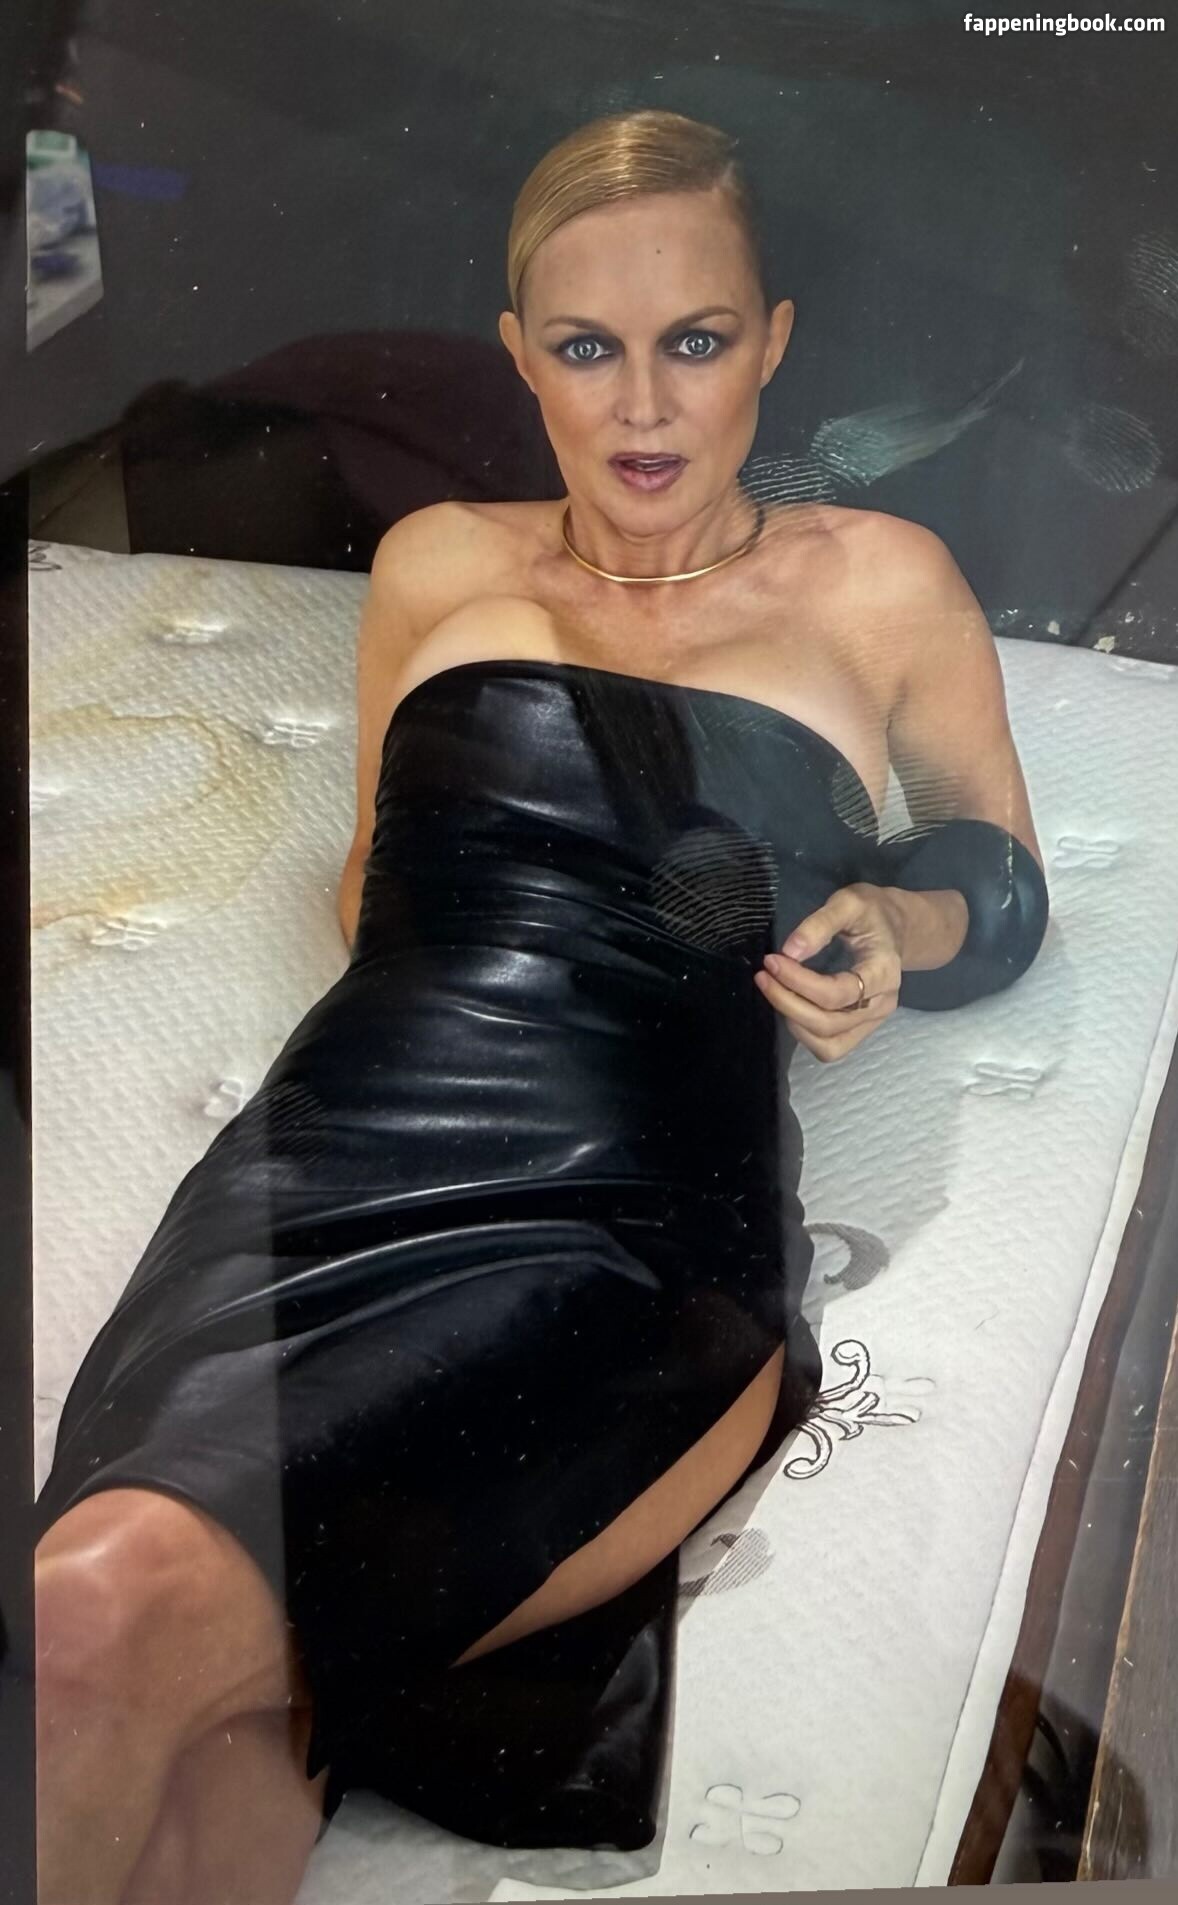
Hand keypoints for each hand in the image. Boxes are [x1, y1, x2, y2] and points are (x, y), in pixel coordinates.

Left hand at [753, 882, 903, 1061]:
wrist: (895, 927)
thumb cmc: (872, 912)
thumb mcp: (849, 902)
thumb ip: (820, 924)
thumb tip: (789, 951)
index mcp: (884, 972)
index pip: (838, 993)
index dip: (799, 982)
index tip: (771, 961)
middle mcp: (882, 1003)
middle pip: (829, 1023)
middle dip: (788, 1003)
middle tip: (763, 976)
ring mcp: (873, 1021)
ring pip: (828, 1044)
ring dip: (793, 1021)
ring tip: (774, 991)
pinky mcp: (861, 1029)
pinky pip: (830, 1048)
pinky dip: (804, 1034)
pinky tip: (790, 1006)